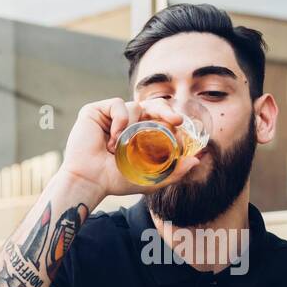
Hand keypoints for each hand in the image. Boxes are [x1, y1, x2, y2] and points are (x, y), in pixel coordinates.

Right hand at [60, 96, 201, 197]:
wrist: (89, 181)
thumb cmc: (114, 181)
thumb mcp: (150, 179)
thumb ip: (173, 173)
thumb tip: (197, 161)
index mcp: (137, 133)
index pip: (159, 118)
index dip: (170, 118)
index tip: (179, 127)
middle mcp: (126, 122)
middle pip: (152, 105)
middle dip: (166, 110)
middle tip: (175, 121)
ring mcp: (110, 116)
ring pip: (135, 107)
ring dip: (132, 127)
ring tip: (118, 148)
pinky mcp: (95, 111)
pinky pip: (118, 105)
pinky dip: (119, 120)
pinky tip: (111, 140)